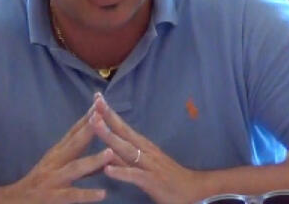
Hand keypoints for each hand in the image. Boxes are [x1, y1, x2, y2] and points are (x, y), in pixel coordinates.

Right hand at [2, 103, 114, 203]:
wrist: (15, 200)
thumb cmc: (40, 182)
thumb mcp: (58, 165)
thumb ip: (80, 158)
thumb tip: (104, 149)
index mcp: (58, 152)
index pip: (74, 131)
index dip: (87, 116)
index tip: (100, 100)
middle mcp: (56, 161)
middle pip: (75, 142)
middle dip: (89, 128)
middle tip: (103, 114)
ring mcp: (54, 179)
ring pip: (75, 168)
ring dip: (93, 159)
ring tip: (110, 152)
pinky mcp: (53, 197)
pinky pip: (72, 195)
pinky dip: (87, 194)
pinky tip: (103, 193)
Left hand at [90, 93, 207, 203]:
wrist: (192, 190)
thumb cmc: (166, 177)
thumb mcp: (143, 164)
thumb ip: (125, 157)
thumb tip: (107, 147)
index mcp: (142, 145)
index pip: (123, 126)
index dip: (109, 113)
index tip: (97, 98)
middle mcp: (145, 150)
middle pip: (123, 131)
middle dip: (108, 116)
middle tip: (95, 102)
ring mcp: (149, 164)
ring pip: (126, 149)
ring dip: (110, 136)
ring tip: (95, 125)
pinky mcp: (152, 181)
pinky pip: (134, 175)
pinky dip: (121, 172)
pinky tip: (107, 169)